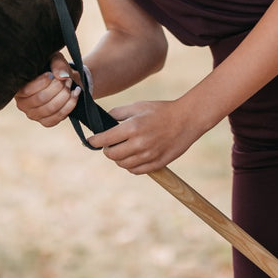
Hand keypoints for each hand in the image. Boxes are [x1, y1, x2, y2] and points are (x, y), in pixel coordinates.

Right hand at [14, 53, 79, 127]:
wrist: (62, 79)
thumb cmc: (53, 67)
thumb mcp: (54, 59)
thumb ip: (57, 64)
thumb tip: (62, 76)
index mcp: (18, 88)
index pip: (27, 90)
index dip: (42, 82)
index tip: (52, 74)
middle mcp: (22, 104)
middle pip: (40, 99)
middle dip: (57, 88)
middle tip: (66, 79)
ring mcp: (33, 115)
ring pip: (50, 109)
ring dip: (64, 96)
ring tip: (70, 84)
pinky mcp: (45, 122)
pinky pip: (57, 118)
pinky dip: (69, 106)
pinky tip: (74, 95)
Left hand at [86, 98, 206, 174]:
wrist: (186, 119)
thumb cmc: (161, 110)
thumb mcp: (138, 106)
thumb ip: (118, 113)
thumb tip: (102, 122)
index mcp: (132, 128)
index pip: (104, 140)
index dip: (94, 141)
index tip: (91, 141)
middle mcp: (139, 144)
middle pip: (112, 155)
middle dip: (107, 150)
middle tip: (109, 144)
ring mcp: (149, 155)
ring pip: (123, 164)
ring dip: (118, 158)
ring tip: (123, 149)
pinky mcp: (157, 163)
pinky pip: (136, 171)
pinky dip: (130, 165)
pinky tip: (133, 157)